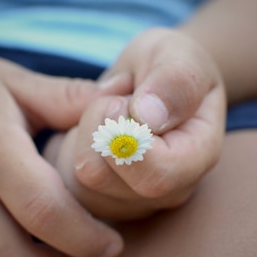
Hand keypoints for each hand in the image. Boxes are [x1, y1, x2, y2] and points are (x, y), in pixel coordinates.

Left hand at [44, 28, 226, 219]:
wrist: (150, 78)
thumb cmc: (169, 65)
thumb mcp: (179, 54)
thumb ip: (174, 81)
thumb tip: (147, 117)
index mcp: (197, 158)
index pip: (156, 176)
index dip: (124, 138)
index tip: (119, 101)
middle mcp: (167, 191)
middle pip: (102, 179)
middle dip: (95, 129)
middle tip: (112, 100)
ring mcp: (131, 202)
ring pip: (75, 178)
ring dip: (80, 134)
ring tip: (107, 112)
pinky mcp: (94, 200)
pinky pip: (59, 177)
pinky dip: (66, 144)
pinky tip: (91, 129)